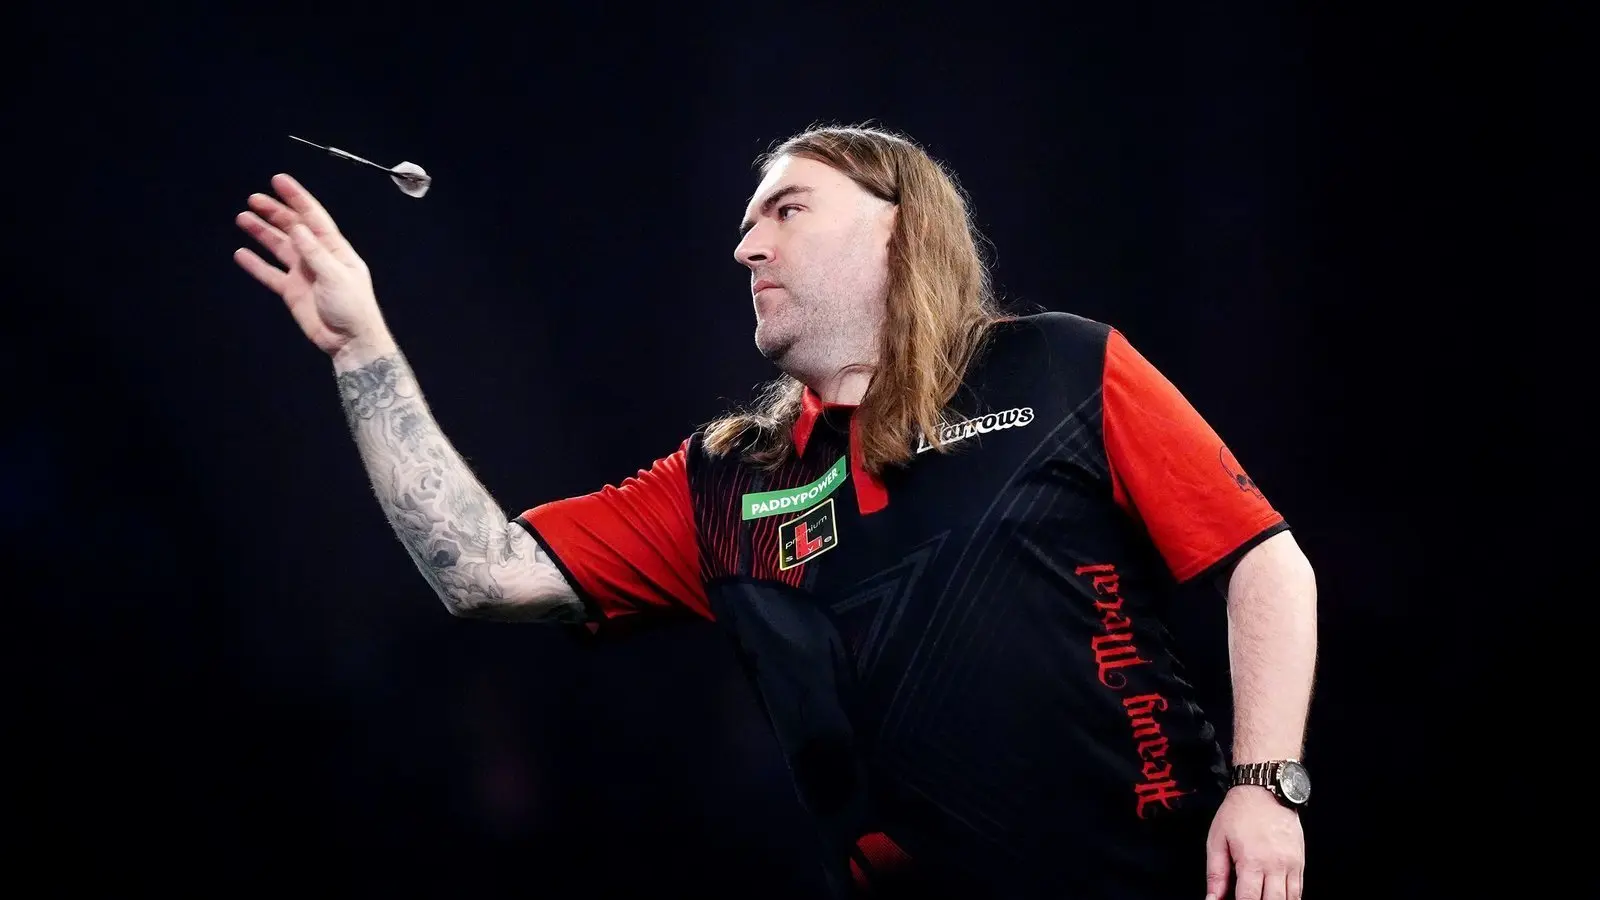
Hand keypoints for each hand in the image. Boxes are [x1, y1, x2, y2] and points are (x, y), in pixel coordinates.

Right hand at [234, 173, 388, 358]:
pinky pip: (270, 274)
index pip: (313, 217)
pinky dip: (256, 264)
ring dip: (262, 233)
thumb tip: (298, 228)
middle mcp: (317, 257)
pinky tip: (241, 253)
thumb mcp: (337, 276)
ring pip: (278, 247)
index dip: (296, 198)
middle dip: (274, 212)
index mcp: (334, 249)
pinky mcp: (292, 291)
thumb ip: (315, 253)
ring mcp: (304, 273)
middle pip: (292, 228)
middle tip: (254, 199)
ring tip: (243, 218)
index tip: (279, 181)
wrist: (350, 341)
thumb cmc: (353, 308)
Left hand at [1205, 786, 1303, 899]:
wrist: (1265, 789)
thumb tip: (1212, 899)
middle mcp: (1275, 865)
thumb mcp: (1217, 840)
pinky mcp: (1300, 861)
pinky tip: (1277, 898)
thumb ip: (1215, 874)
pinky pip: (1299, 890)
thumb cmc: (1238, 812)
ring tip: (1263, 898)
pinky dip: (1290, 899)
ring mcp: (1291, 864)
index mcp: (1251, 861)